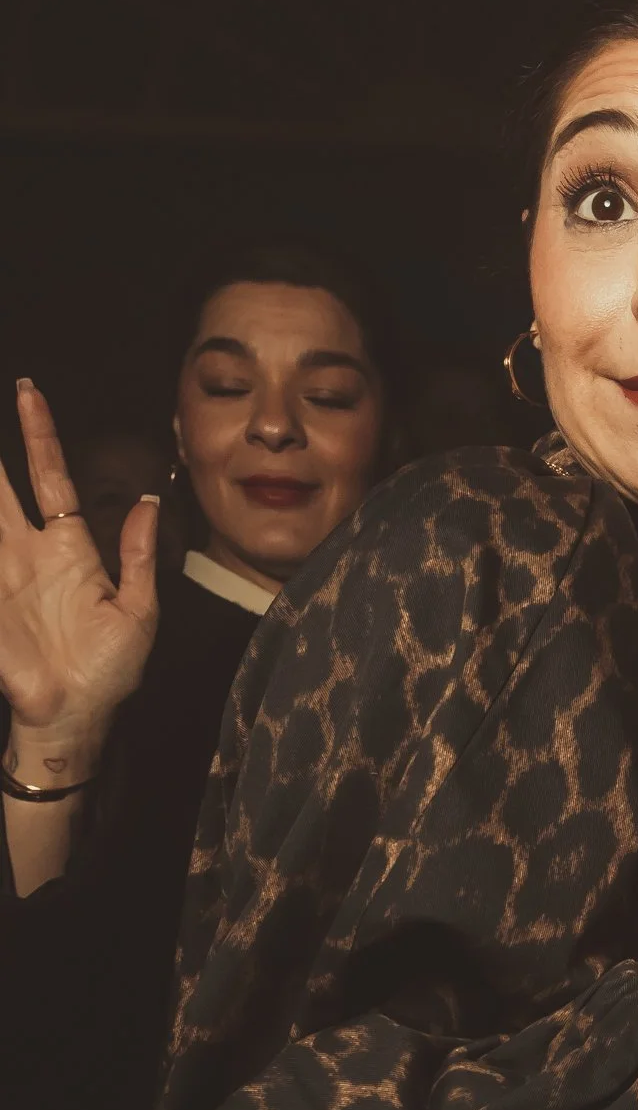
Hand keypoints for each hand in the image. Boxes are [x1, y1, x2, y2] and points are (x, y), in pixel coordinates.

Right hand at [0, 381, 158, 764]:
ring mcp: (0, 574)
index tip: (30, 393)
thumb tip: (149, 502)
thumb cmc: (110, 668)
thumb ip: (140, 555)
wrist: (78, 716)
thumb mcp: (139, 609)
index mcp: (69, 546)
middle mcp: (28, 551)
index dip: (40, 436)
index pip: (50, 477)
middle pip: (1, 487)